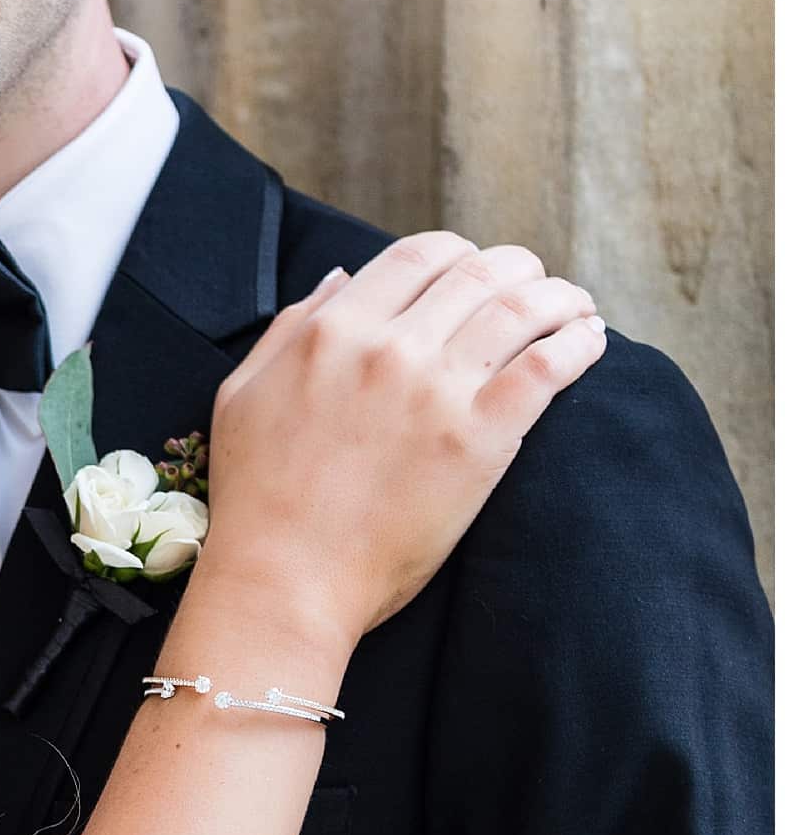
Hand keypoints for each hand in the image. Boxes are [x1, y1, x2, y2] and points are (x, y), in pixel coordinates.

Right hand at [204, 234, 605, 642]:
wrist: (285, 581)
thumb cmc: (256, 498)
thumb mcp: (244, 393)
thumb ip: (292, 326)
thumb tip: (343, 277)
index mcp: (334, 330)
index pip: (419, 255)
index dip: (459, 253)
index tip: (476, 270)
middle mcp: (389, 347)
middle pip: (479, 272)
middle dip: (518, 268)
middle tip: (535, 284)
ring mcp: (437, 391)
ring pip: (522, 308)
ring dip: (560, 297)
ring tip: (576, 307)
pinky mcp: (479, 440)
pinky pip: (547, 368)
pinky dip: (578, 342)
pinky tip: (590, 340)